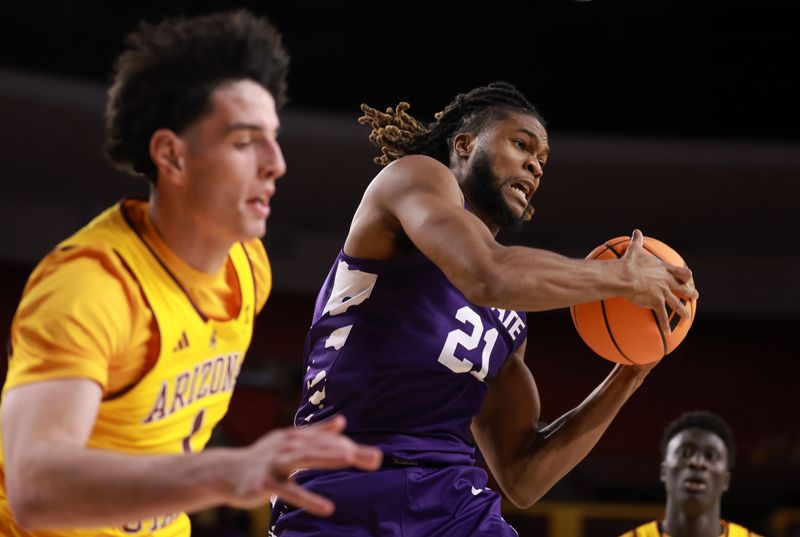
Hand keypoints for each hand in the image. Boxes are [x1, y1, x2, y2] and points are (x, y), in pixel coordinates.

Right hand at [223, 415, 381, 514]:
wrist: (225, 472)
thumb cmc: (264, 457)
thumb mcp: (290, 442)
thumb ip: (317, 433)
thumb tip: (342, 421)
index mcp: (295, 437)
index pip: (326, 440)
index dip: (349, 446)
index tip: (373, 456)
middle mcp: (286, 445)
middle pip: (321, 446)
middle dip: (349, 451)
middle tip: (375, 458)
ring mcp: (275, 463)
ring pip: (304, 459)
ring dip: (327, 458)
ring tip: (350, 459)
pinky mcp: (265, 484)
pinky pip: (289, 492)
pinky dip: (308, 499)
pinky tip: (327, 508)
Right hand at [620, 229, 698, 334]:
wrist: (625, 276)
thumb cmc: (628, 262)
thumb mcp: (634, 249)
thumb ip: (637, 241)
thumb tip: (636, 232)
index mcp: (663, 269)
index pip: (680, 272)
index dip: (685, 275)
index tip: (688, 277)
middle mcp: (667, 281)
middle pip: (684, 288)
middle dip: (690, 293)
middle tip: (694, 296)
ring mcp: (663, 292)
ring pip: (677, 304)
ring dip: (683, 312)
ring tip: (687, 318)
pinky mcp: (656, 302)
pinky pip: (662, 316)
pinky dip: (665, 325)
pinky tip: (668, 332)